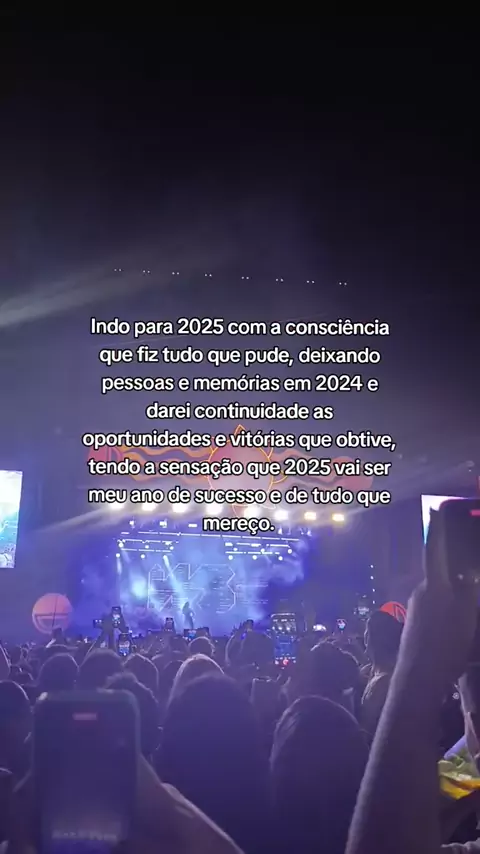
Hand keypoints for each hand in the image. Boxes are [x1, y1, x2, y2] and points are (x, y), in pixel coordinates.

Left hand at [401, 509, 477, 682]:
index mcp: (433, 584)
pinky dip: (449, 602)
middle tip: (468, 555)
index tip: (438, 509)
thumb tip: (471, 573)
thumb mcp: (467, 615)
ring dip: (453, 586)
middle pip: (440, 569)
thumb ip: (470, 590)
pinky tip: (459, 616)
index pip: (435, 548)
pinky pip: (436, 604)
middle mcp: (421, 591)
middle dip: (453, 562)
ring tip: (470, 591)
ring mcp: (417, 608)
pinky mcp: (417, 623)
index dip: (437, 528)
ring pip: (439, 589)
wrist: (417, 681)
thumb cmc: (444, 646)